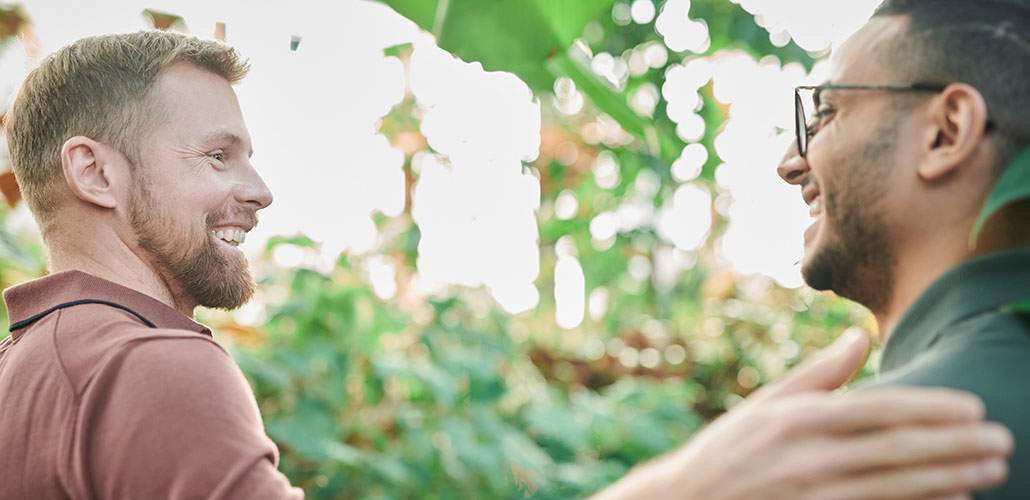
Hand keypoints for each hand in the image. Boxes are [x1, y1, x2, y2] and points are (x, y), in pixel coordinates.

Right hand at [593, 329, 1012, 499]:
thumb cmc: (728, 450)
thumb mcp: (765, 404)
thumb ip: (818, 374)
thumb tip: (859, 336)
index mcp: (797, 418)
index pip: (877, 410)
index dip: (928, 408)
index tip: (971, 407)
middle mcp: (808, 457)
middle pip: (896, 449)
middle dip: (954, 445)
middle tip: (1001, 440)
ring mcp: (812, 495)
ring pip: (895, 485)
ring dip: (949, 477)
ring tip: (991, 470)